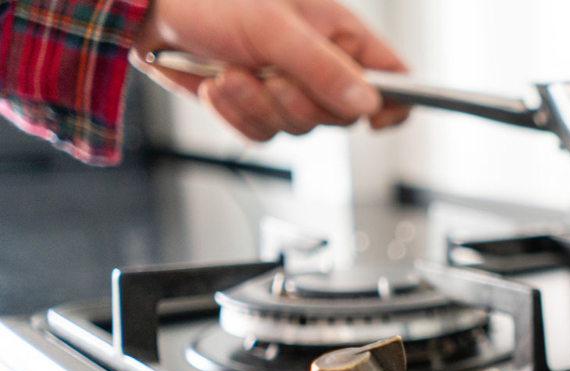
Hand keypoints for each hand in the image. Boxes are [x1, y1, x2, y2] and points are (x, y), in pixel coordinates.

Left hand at [131, 0, 409, 141]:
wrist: (153, 12)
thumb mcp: (276, 28)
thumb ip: (324, 68)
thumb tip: (368, 103)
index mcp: (341, 37)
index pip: (394, 78)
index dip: (393, 104)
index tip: (372, 119)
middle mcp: (321, 67)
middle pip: (341, 116)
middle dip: (298, 102)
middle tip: (271, 75)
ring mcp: (289, 90)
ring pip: (299, 129)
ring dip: (258, 105)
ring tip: (234, 72)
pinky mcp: (257, 109)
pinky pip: (262, 135)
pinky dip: (236, 114)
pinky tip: (218, 85)